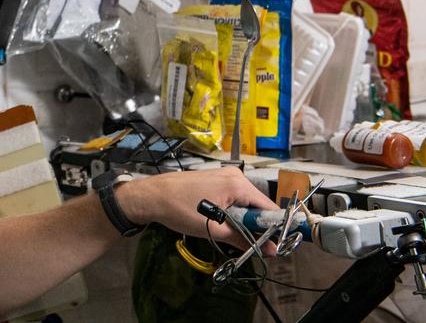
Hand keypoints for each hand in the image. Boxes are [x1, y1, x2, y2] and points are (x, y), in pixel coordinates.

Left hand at [115, 167, 278, 250]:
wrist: (151, 195)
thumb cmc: (180, 210)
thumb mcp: (214, 230)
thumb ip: (245, 239)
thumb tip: (271, 251)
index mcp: (238, 184)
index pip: (269, 208)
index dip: (274, 229)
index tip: (274, 247)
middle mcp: (235, 175)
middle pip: (258, 205)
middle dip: (257, 226)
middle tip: (251, 245)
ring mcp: (225, 175)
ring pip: (246, 202)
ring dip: (243, 220)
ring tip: (233, 235)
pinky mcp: (216, 179)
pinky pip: (234, 197)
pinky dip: (233, 212)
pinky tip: (224, 223)